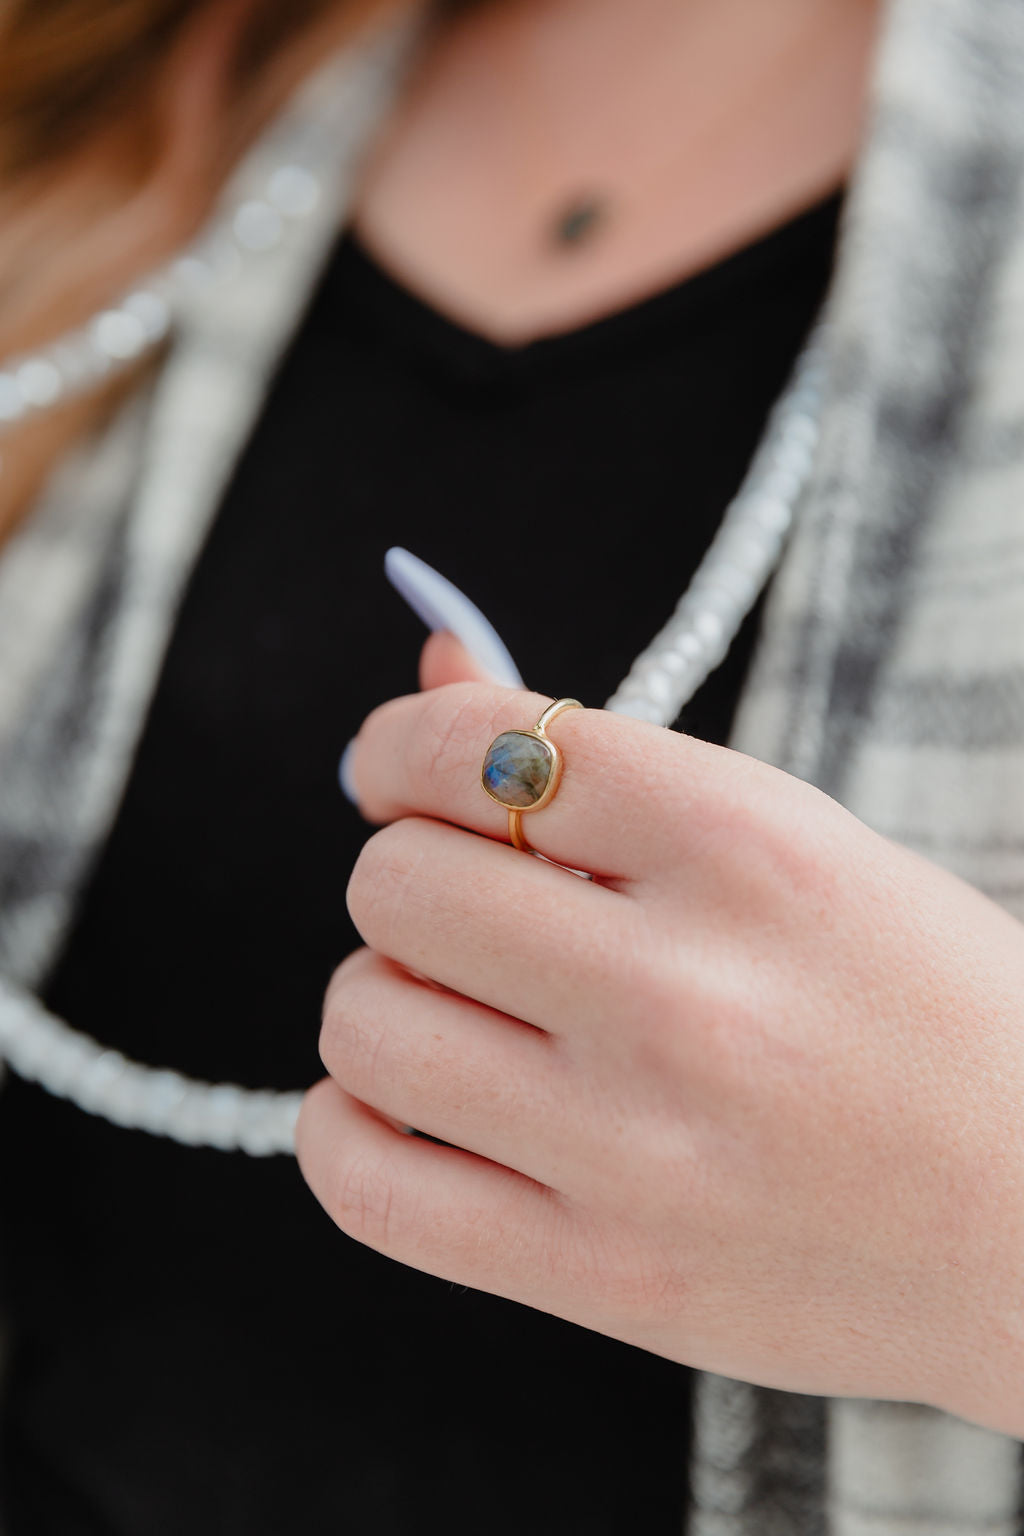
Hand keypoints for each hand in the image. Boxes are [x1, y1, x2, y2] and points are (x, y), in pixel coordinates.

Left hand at [296, 632, 1023, 1435]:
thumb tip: (431, 679)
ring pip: (363, 1020)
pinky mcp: (605, 1276)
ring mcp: (637, 1149)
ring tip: (458, 1010)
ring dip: (384, 994)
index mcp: (749, 849)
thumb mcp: (801, 844)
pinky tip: (403, 1105)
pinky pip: (366, 1185)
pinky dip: (345, 1127)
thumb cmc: (930, 1011)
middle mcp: (684, 993)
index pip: (484, 751)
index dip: (402, 752)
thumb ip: (602, 761)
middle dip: (404, 873)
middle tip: (461, 904)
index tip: (395, 774)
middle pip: (396, 883)